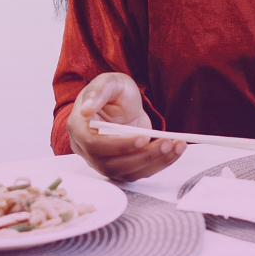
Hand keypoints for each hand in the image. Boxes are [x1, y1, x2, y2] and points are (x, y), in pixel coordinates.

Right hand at [66, 71, 184, 180]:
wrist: (122, 103)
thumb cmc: (113, 91)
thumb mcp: (109, 83)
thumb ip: (98, 92)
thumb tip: (86, 110)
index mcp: (79, 128)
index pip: (94, 145)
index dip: (118, 145)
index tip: (142, 138)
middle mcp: (87, 150)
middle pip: (111, 164)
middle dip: (142, 156)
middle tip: (166, 143)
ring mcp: (103, 161)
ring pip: (127, 172)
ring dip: (154, 162)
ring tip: (175, 146)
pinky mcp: (122, 166)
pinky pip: (139, 172)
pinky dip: (159, 164)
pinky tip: (175, 150)